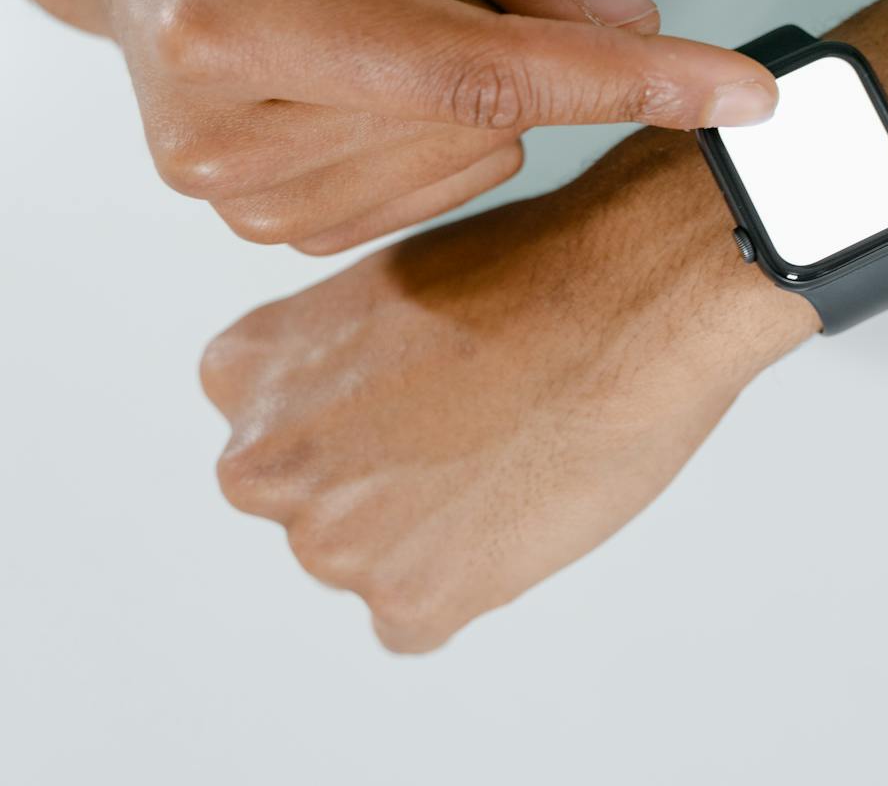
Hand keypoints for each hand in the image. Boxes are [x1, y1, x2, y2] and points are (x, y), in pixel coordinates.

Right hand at [88, 0, 775, 252]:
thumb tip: (631, 26)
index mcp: (235, 18)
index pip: (475, 75)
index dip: (623, 84)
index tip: (747, 96)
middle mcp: (222, 138)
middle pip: (489, 115)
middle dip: (508, 30)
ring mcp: (241, 204)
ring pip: (479, 157)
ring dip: (473, 78)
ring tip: (369, 11)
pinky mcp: (273, 232)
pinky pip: (446, 185)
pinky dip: (446, 122)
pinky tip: (366, 72)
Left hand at [199, 0, 887, 651]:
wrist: (638, 293)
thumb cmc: (540, 270)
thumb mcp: (388, 281)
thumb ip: (337, 357)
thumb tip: (353, 403)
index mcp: (249, 371)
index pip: (267, 428)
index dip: (351, 417)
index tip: (411, 398)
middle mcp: (268, 460)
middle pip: (311, 503)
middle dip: (379, 482)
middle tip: (470, 429)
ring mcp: (336, 538)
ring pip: (370, 560)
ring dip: (431, 532)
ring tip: (510, 456)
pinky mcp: (414, 597)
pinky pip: (420, 617)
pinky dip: (472, 580)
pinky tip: (520, 505)